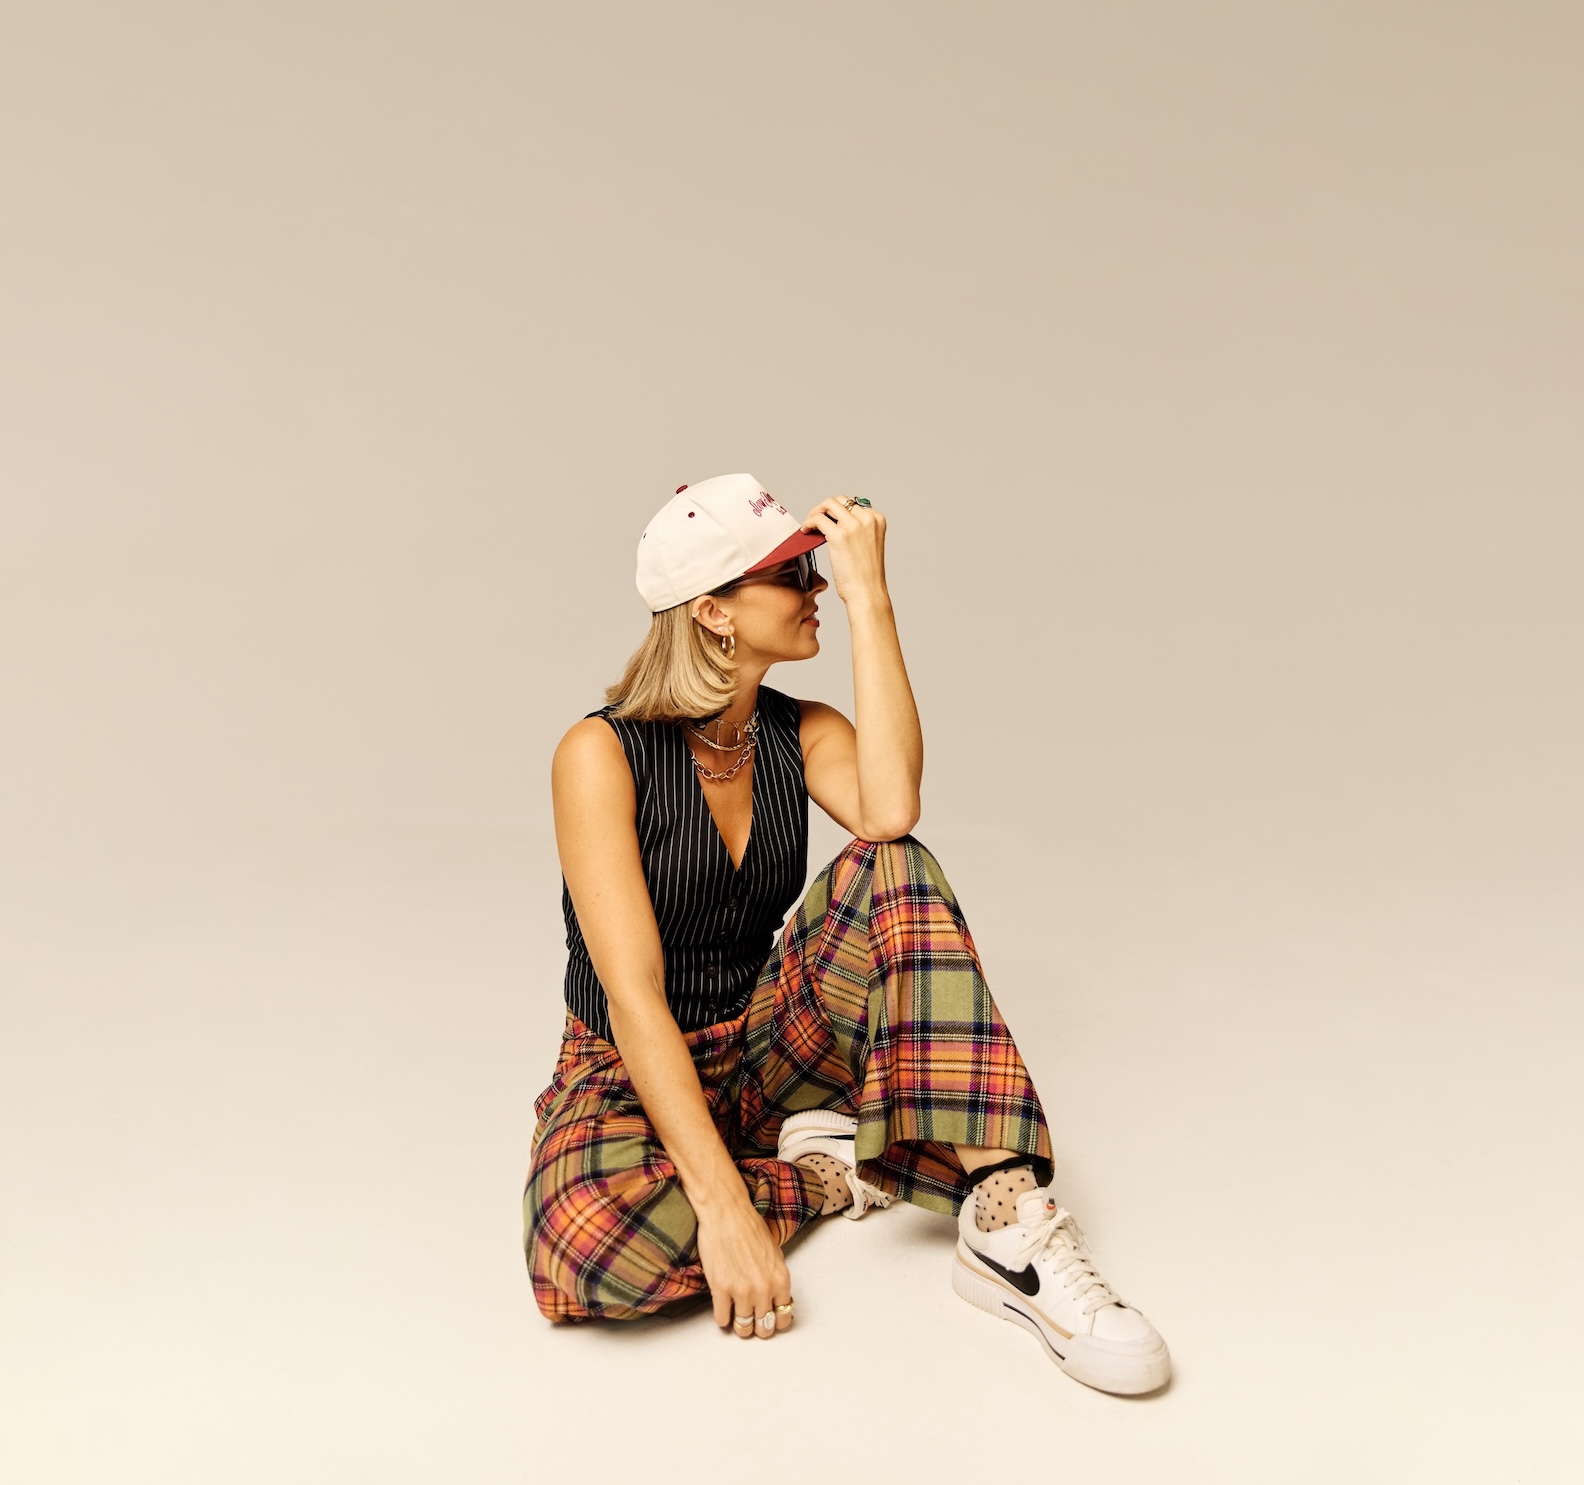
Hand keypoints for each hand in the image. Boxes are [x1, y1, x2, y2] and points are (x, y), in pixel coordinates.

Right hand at [695, 1191, 794, 1339]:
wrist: (727, 1213)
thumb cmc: (749, 1226)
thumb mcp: (774, 1253)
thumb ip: (775, 1278)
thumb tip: (774, 1298)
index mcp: (780, 1280)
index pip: (784, 1318)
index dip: (776, 1322)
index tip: (770, 1321)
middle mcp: (763, 1289)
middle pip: (764, 1328)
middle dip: (758, 1327)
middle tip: (752, 1322)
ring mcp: (742, 1291)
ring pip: (743, 1328)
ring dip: (740, 1326)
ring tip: (737, 1318)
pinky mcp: (721, 1289)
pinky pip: (722, 1319)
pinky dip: (723, 1318)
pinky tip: (723, 1309)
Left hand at [801, 497, 887, 606]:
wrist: (867, 593)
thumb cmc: (866, 576)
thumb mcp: (869, 545)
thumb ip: (859, 531)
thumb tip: (836, 522)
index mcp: (877, 520)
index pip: (853, 504)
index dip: (837, 511)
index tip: (828, 521)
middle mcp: (867, 519)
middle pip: (840, 500)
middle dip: (825, 508)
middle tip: (815, 521)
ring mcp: (854, 526)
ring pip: (828, 505)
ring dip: (815, 512)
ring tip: (810, 525)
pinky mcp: (839, 536)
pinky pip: (818, 519)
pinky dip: (809, 522)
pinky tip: (806, 532)